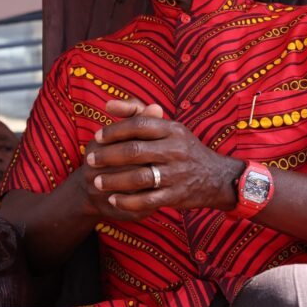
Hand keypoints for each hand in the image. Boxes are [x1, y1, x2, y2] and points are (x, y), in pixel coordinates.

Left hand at [85, 98, 242, 219]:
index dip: (115, 131)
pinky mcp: (176, 195)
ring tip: (96, 182)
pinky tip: (113, 199)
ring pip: (140, 177)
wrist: (216, 177)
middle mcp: (176, 150)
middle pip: (136, 151)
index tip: (97, 137)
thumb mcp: (167, 127)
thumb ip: (137, 114)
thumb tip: (108, 105)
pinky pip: (148, 200)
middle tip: (89, 161)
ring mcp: (177, 174)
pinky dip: (128, 201)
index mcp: (173, 130)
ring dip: (114, 180)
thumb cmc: (182, 148)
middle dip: (108, 156)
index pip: (139, 125)